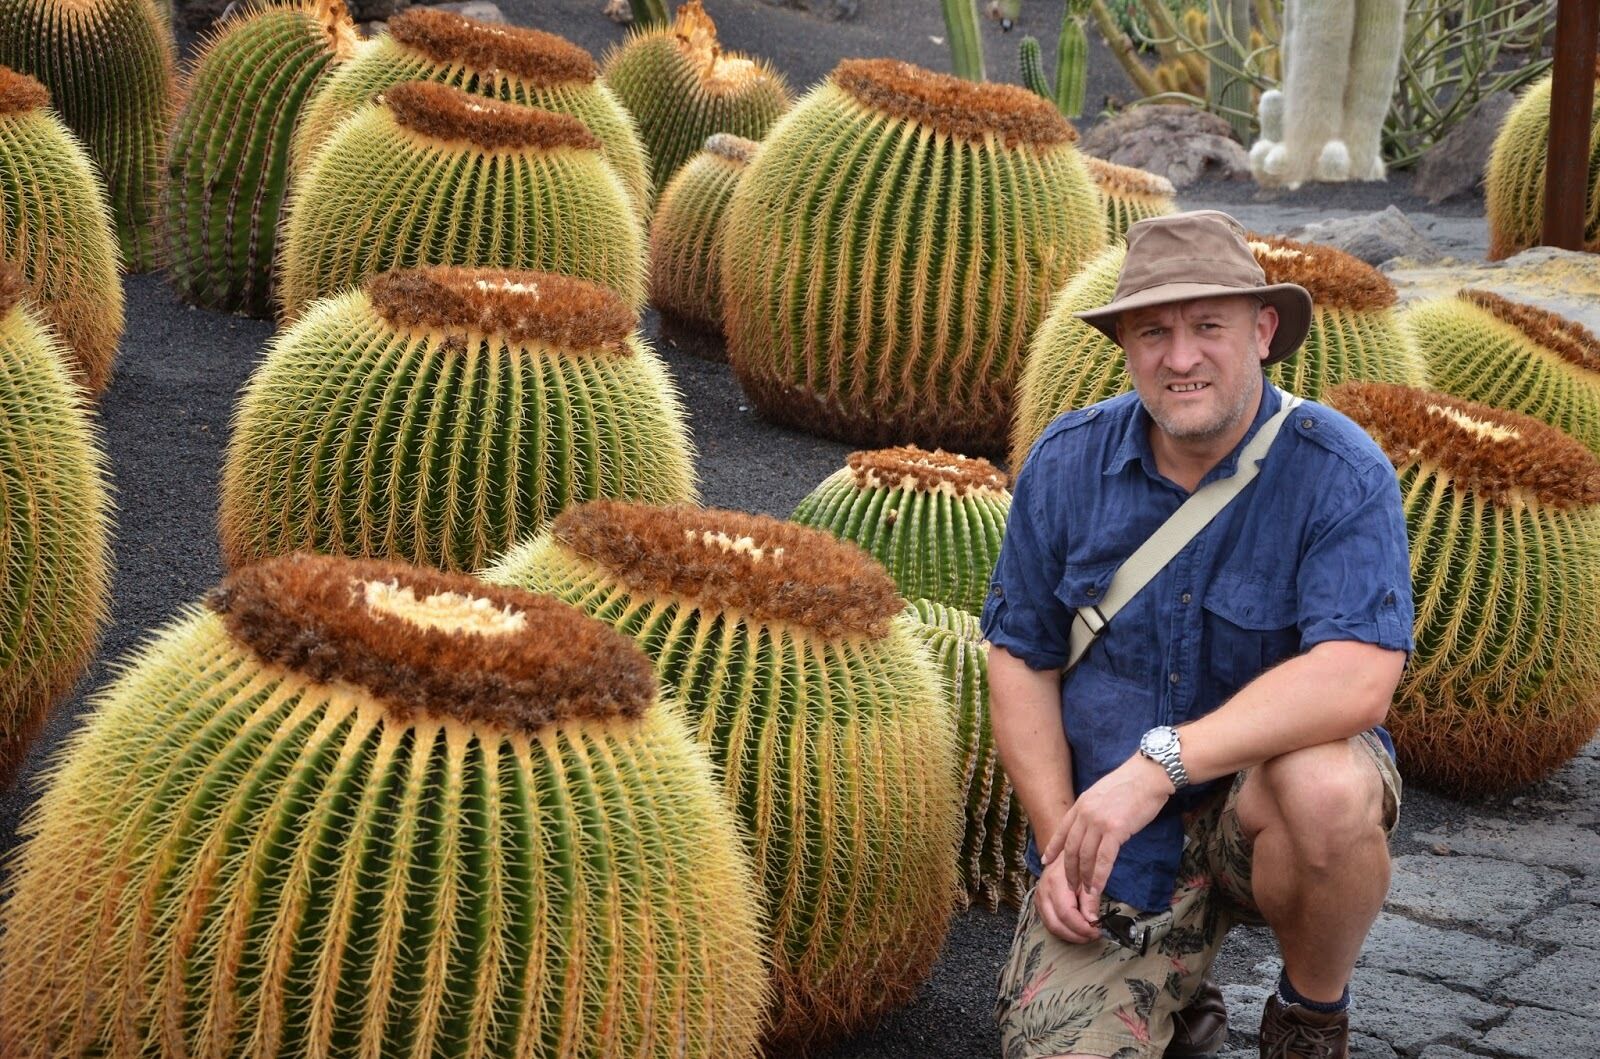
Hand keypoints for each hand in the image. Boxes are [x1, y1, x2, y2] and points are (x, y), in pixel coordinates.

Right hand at [1032, 840, 1102, 943]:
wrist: (1062, 850)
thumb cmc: (1078, 862)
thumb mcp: (1088, 877)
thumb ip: (1090, 900)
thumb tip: (1093, 921)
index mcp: (1055, 884)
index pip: (1067, 914)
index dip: (1082, 927)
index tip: (1097, 931)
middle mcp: (1043, 892)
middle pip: (1056, 925)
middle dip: (1076, 935)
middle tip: (1092, 936)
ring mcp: (1038, 898)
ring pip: (1051, 927)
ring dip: (1070, 935)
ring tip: (1086, 935)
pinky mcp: (1039, 903)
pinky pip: (1049, 923)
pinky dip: (1063, 930)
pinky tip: (1076, 929)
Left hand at [1043, 754, 1172, 898]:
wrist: (1149, 774)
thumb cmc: (1132, 783)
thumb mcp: (1102, 792)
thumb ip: (1093, 810)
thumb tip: (1092, 826)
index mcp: (1081, 804)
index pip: (1061, 830)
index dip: (1053, 848)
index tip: (1046, 861)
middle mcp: (1085, 814)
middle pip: (1071, 849)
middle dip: (1069, 871)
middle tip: (1070, 888)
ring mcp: (1098, 822)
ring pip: (1085, 858)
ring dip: (1084, 879)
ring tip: (1085, 894)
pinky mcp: (1115, 830)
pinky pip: (1103, 860)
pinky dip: (1099, 878)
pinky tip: (1097, 889)